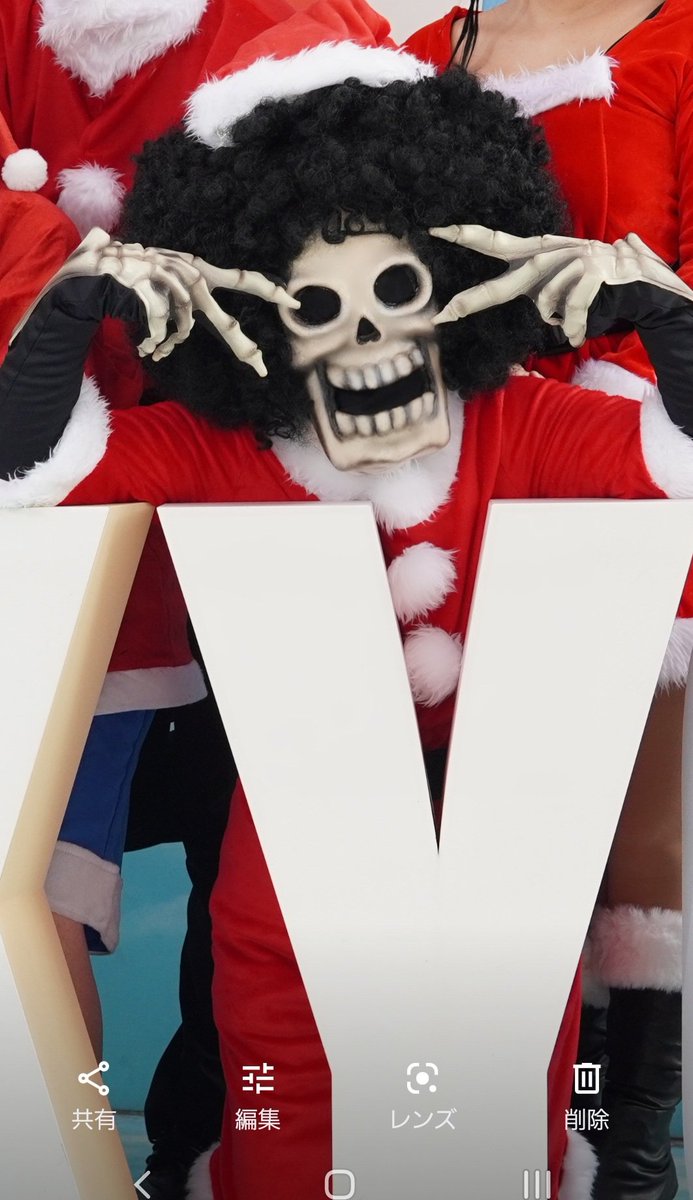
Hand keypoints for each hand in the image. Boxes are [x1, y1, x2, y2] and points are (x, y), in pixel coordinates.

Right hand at [24, 228, 299, 376]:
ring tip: (154, 352)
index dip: (266, 289)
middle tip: (261, 367)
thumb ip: (180, 301)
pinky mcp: (154, 290)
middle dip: (241, 346)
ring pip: (187, 328)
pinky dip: (156, 345)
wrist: (88, 275)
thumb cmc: (124, 281)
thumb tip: (189, 327)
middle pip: (222, 319)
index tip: (293, 301)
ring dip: (169, 345)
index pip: (239, 278)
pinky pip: (165, 330)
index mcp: (195, 269)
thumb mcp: (159, 286)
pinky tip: (145, 348)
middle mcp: (189, 273)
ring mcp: (171, 281)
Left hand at [429, 225, 692, 346]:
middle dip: (474, 301)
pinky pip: (570, 310)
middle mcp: (549, 253)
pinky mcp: (591, 269)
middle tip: (443, 313)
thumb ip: (536, 296)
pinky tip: (581, 332)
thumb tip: (525, 313)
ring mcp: (570, 258)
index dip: (468, 235)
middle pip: (505, 283)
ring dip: (557, 320)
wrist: (641, 281)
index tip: (435, 231)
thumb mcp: (559, 292)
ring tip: (573, 325)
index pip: (497, 244)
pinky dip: (575, 327)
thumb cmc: (596, 290)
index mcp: (537, 256)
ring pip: (543, 302)